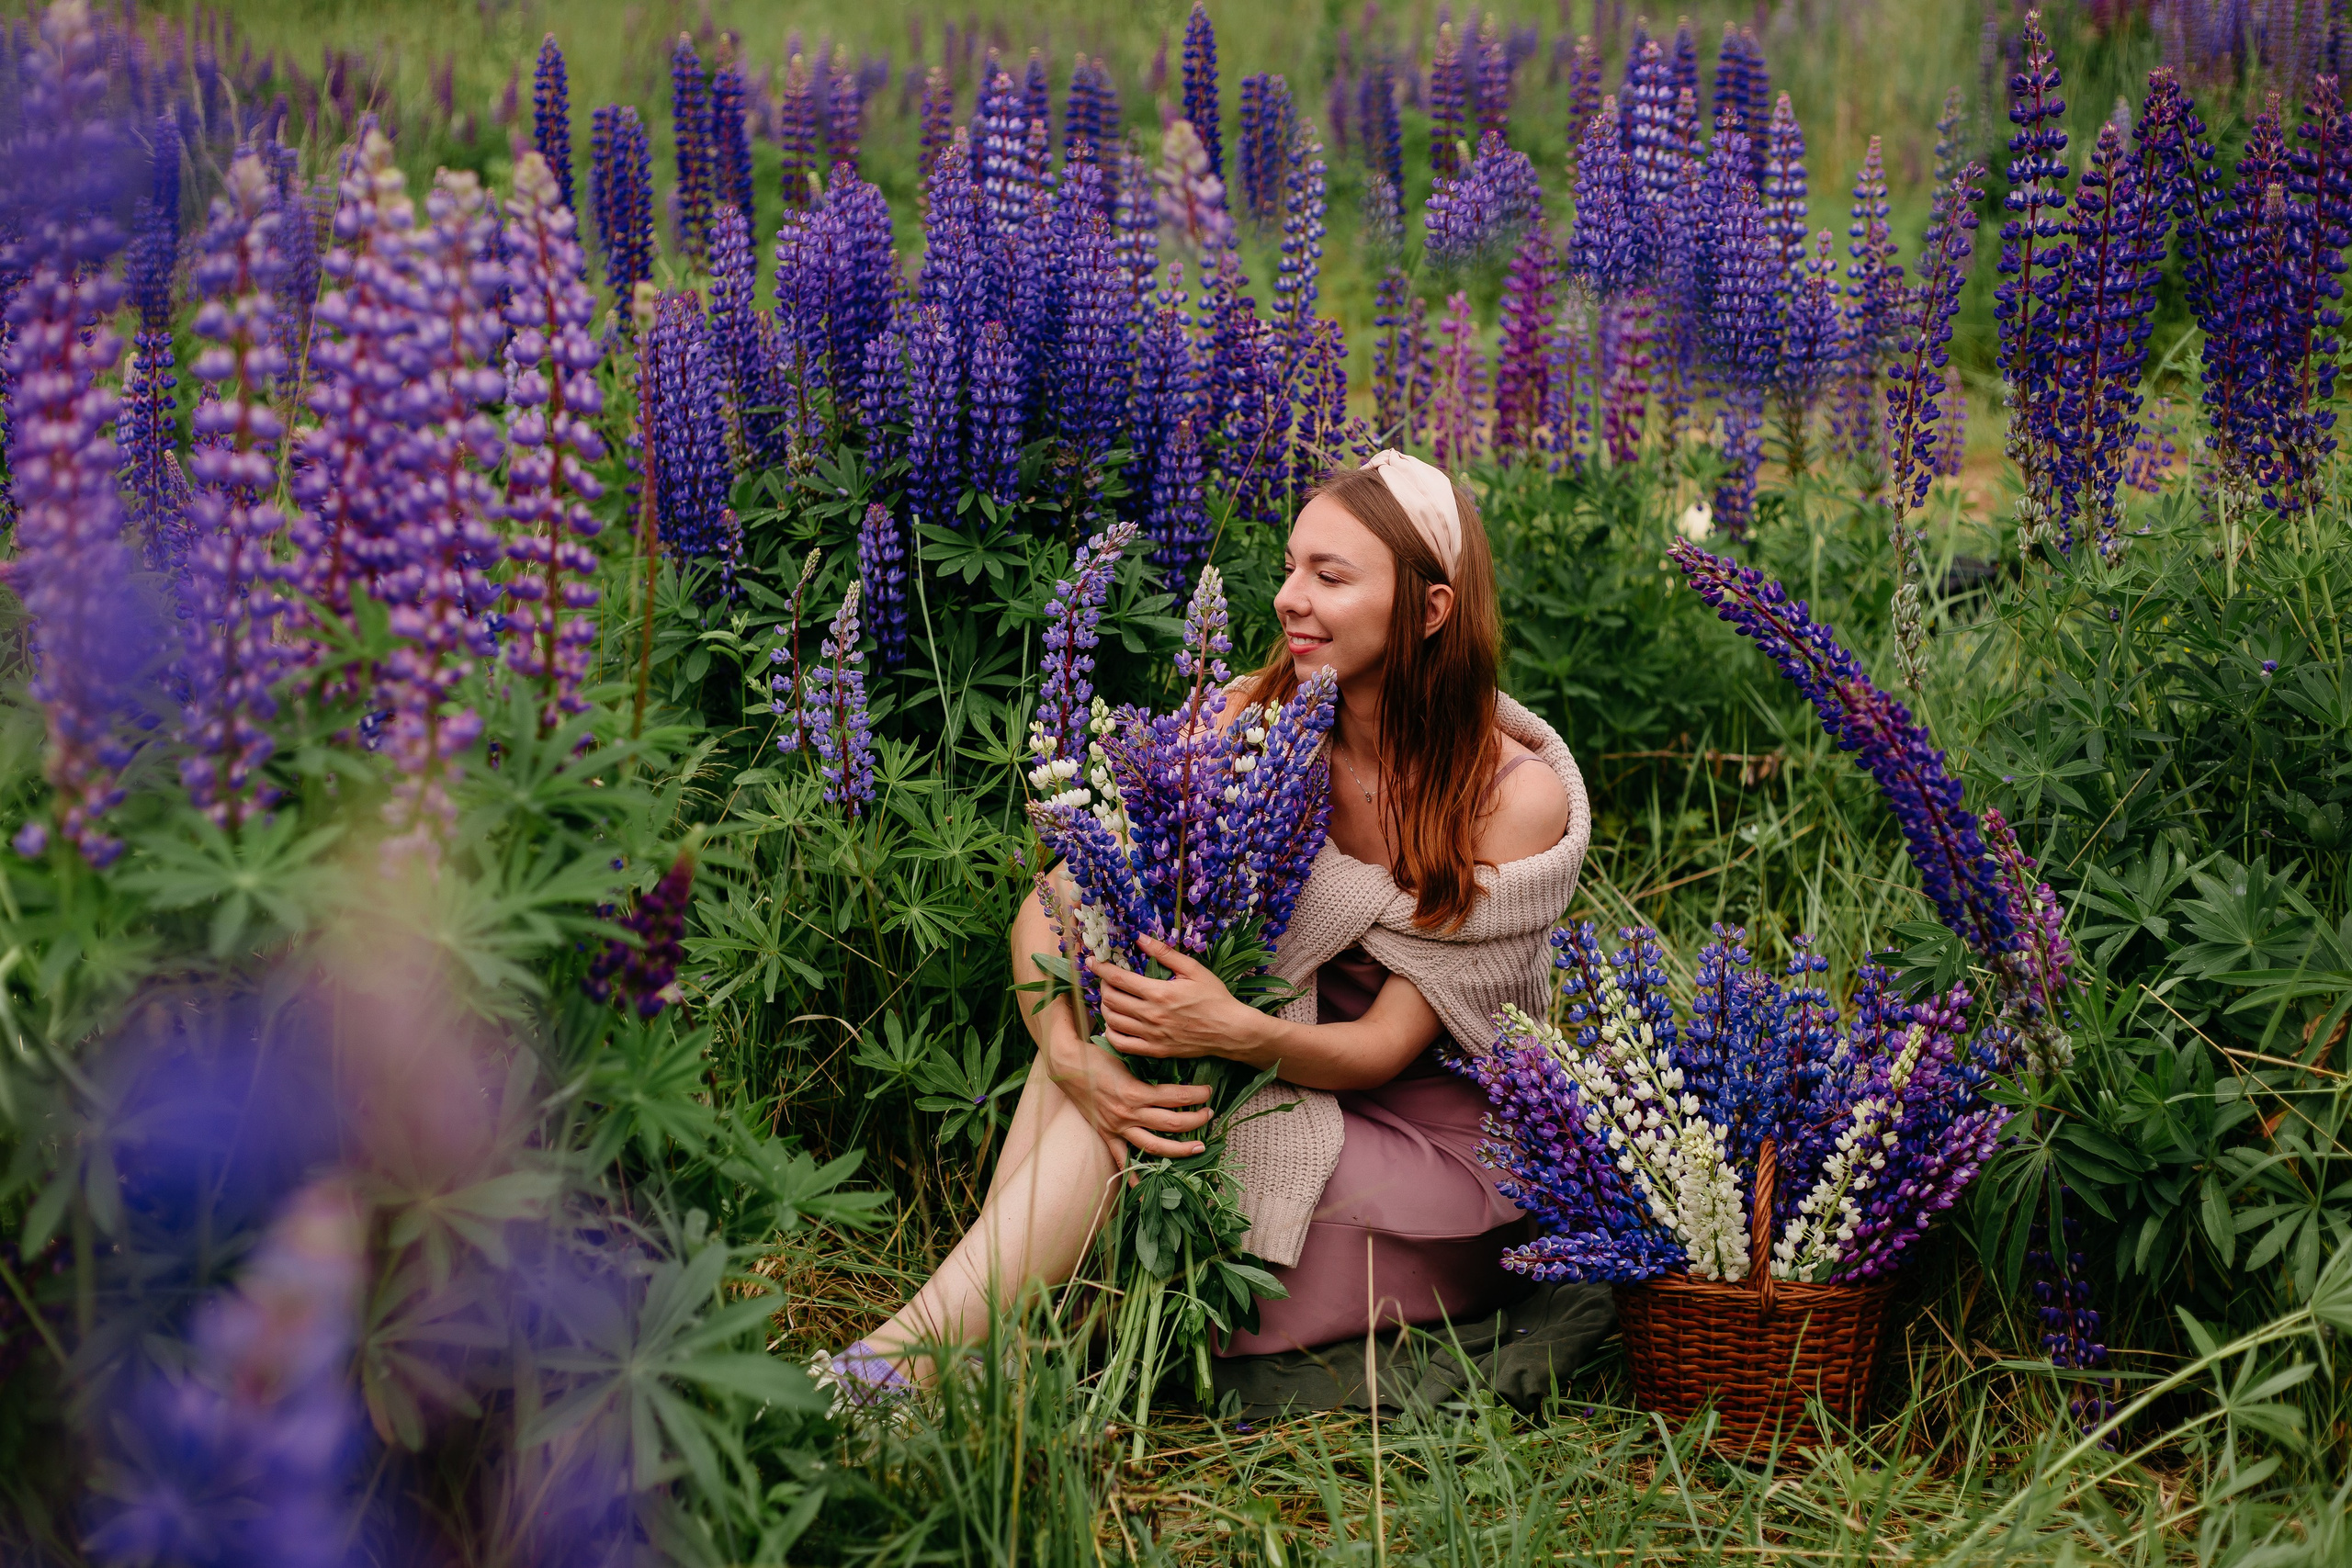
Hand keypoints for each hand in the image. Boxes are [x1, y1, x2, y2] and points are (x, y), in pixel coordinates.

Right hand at [1040, 997, 1214, 1158]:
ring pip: (1154, 1146)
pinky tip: (1148, 1185)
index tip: (1208, 1091)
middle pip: (1171, 1124)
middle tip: (1210, 1115)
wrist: (1063, 1064)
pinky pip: (1121, 1159)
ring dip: (1179, 1149)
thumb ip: (1146, 1046)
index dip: (1195, 1095)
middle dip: (1195, 1121)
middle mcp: (1128, 1113)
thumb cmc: (1092, 1051)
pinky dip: (1134, 1173)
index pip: (1174, 1097)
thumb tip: (1170, 1035)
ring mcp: (1117, 1127)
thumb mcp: (1121, 1047)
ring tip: (1198, 1148)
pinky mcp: (1107, 1133)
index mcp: (1135, 1091)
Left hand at [1096, 936, 1266, 1063]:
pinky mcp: (1155, 1050)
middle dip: (1102, 985)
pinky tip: (1114, 1022)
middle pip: (1111, 999)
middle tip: (1105, 978)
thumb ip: (1165, 953)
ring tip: (1109, 997)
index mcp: (1159, 993)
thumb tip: (1140, 938)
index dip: (1101, 968)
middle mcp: (1151, 1015)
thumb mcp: (1193, 970)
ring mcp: (1152, 1035)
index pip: (1118, 979)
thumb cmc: (1214, 998)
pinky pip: (1122, 1044)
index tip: (1092, 961)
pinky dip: (1111, 1032)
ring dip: (1105, 1007)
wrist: (1230, 1031)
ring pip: (1113, 1021)